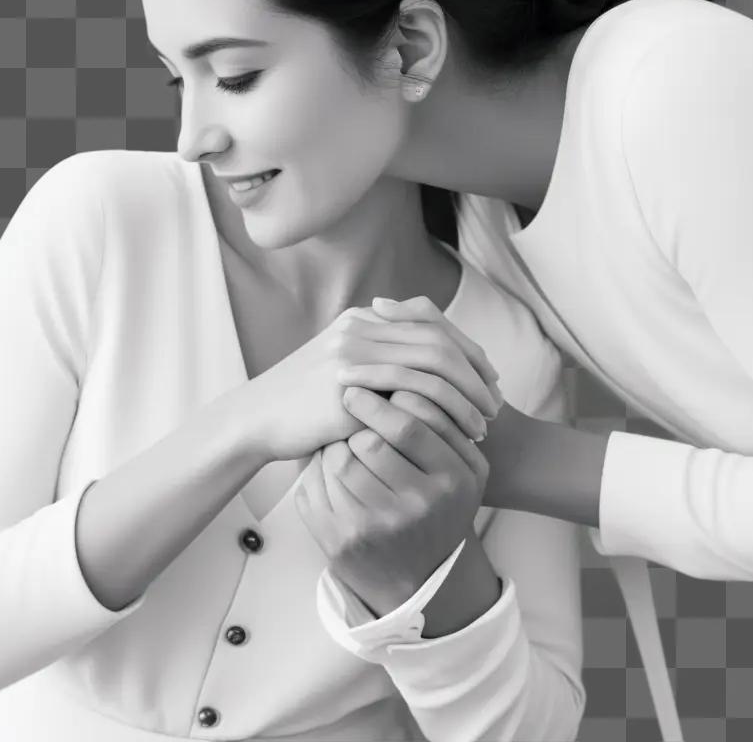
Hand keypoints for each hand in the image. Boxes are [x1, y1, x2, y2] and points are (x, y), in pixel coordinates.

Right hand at [238, 298, 501, 462]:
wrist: (256, 419)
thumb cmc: (300, 406)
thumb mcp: (341, 375)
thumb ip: (377, 364)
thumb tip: (423, 378)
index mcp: (361, 320)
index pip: (429, 322)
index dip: (466, 349)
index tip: (488, 378)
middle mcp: (361, 327)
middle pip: (438, 338)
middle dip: (474, 369)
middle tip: (496, 400)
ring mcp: (355, 351)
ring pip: (434, 361)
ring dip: (467, 392)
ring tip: (484, 421)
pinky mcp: (351, 381)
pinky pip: (416, 388)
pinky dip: (447, 408)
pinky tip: (458, 431)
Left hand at [294, 384, 488, 618]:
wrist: (423, 579)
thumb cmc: (441, 507)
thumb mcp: (464, 467)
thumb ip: (446, 421)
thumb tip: (407, 370)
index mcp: (453, 480)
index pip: (410, 423)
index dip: (382, 398)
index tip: (367, 383)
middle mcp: (417, 507)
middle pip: (370, 441)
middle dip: (356, 419)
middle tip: (351, 403)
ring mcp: (376, 527)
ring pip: (339, 460)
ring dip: (336, 441)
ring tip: (342, 437)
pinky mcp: (340, 543)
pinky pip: (315, 485)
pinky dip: (317, 467)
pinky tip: (328, 464)